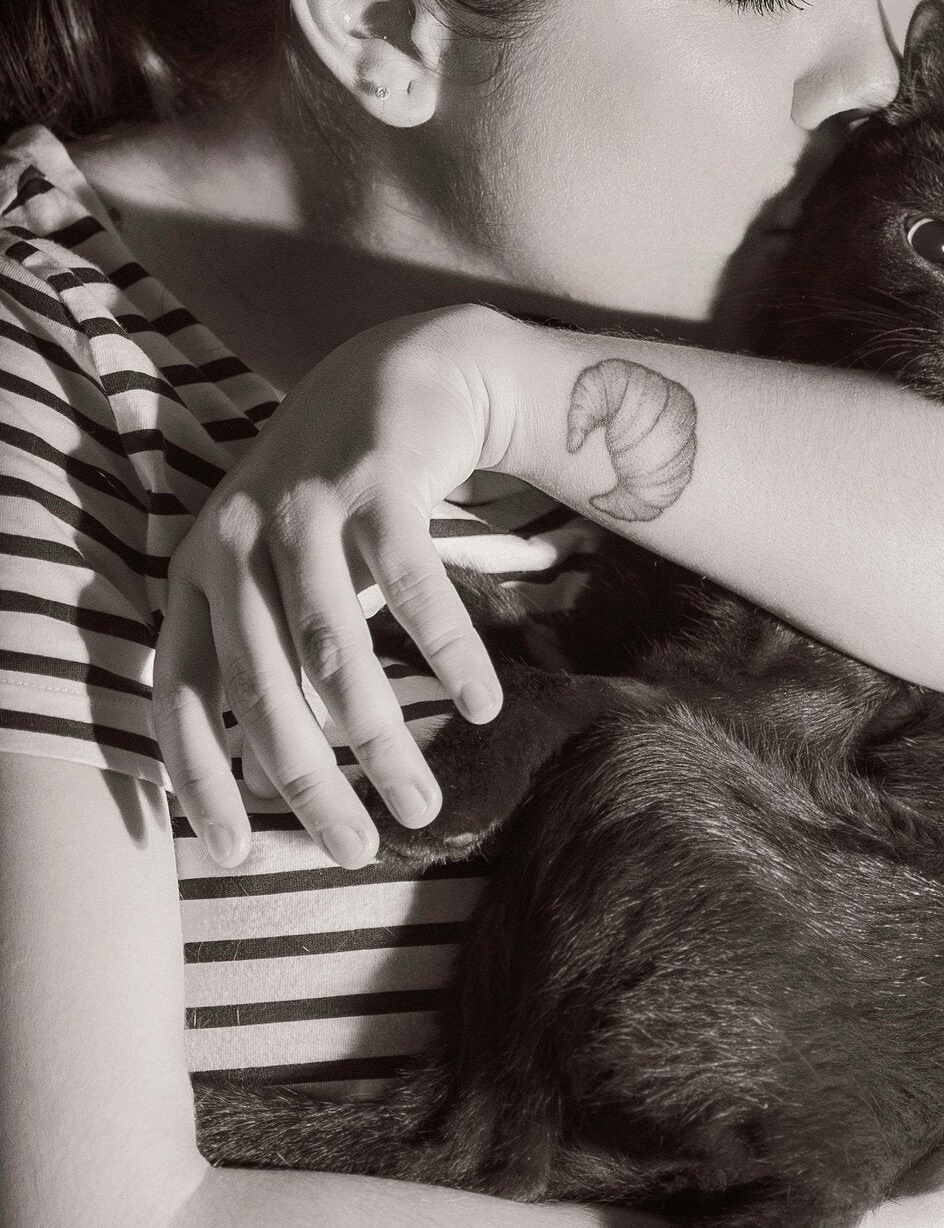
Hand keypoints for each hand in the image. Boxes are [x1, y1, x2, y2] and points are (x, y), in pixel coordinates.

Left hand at [153, 310, 508, 869]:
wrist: (405, 373)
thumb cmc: (339, 499)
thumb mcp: (279, 573)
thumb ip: (264, 656)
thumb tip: (269, 777)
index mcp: (196, 573)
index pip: (177, 696)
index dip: (200, 780)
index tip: (237, 855)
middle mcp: (234, 542)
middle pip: (262, 692)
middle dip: (311, 785)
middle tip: (358, 849)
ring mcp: (303, 507)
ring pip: (335, 655)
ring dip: (384, 741)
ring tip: (426, 803)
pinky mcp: (374, 482)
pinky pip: (411, 590)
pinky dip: (449, 655)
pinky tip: (482, 704)